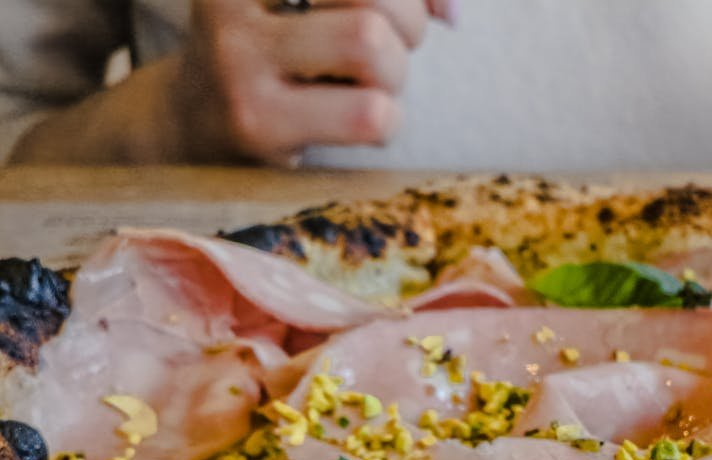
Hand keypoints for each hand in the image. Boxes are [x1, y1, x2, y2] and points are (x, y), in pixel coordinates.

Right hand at [172, 0, 446, 162]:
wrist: (192, 126)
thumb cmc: (279, 54)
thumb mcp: (310, 1)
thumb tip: (449, 10)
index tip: (438, 10)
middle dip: (408, 26)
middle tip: (391, 52)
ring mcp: (236, 55)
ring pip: (369, 43)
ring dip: (394, 75)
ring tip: (369, 89)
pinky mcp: (255, 120)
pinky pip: (368, 113)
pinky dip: (387, 122)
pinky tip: (362, 126)